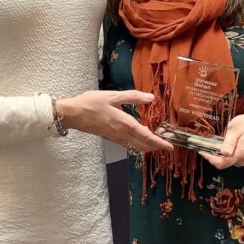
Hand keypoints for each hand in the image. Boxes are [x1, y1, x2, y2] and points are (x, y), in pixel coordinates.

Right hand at [56, 90, 174, 152]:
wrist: (72, 114)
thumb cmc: (91, 103)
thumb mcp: (112, 96)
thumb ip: (133, 97)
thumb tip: (151, 97)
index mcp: (124, 123)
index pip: (146, 136)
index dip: (159, 142)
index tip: (170, 146)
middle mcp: (121, 133)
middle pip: (143, 145)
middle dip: (156, 146)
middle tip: (167, 144)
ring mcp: (115, 137)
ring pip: (136, 146)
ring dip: (148, 146)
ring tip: (157, 142)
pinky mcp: (110, 137)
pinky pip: (128, 144)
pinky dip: (138, 144)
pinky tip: (140, 140)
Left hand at [200, 110, 243, 168]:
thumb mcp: (235, 130)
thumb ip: (229, 142)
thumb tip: (224, 153)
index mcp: (241, 154)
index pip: (222, 162)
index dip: (210, 158)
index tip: (201, 150)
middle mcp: (241, 160)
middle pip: (222, 164)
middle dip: (211, 156)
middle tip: (203, 146)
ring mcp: (240, 160)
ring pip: (223, 162)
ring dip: (215, 155)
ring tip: (209, 145)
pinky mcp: (239, 158)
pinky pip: (226, 159)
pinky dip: (219, 154)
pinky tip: (216, 146)